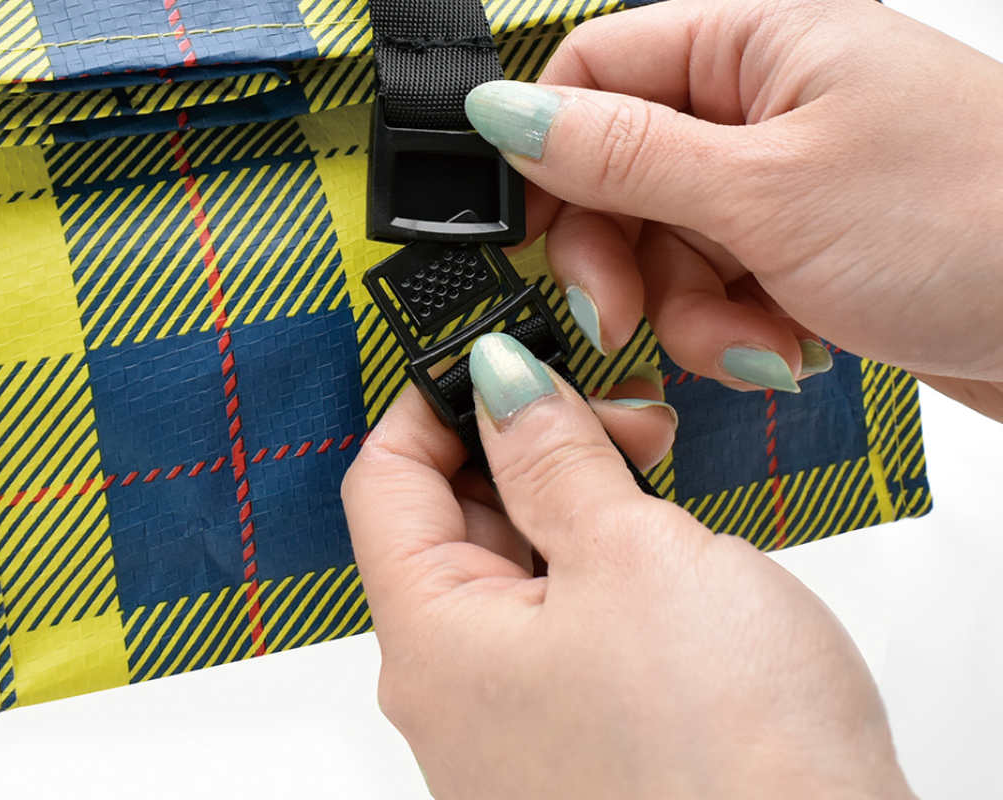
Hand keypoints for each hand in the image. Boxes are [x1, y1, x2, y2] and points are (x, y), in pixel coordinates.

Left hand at [342, 334, 914, 799]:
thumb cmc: (728, 755)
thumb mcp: (633, 556)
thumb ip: (553, 454)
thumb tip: (499, 379)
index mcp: (431, 642)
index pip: (384, 481)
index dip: (433, 402)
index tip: (499, 356)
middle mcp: (453, 694)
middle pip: (450, 521)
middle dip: (524, 444)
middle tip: (615, 411)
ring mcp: (513, 725)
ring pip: (514, 567)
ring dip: (572, 498)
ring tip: (654, 468)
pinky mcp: (576, 740)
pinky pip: (559, 622)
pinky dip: (597, 563)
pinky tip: (660, 543)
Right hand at [464, 0, 1002, 414]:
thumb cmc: (978, 221)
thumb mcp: (766, 192)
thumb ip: (619, 154)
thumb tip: (502, 112)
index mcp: (753, 40)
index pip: (591, 67)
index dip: (548, 152)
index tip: (540, 234)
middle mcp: (765, 95)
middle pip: (620, 165)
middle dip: (623, 254)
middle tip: (627, 315)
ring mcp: (789, 171)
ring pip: (665, 238)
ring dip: (686, 308)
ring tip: (754, 342)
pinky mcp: (810, 238)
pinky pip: (719, 279)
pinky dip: (735, 328)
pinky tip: (788, 349)